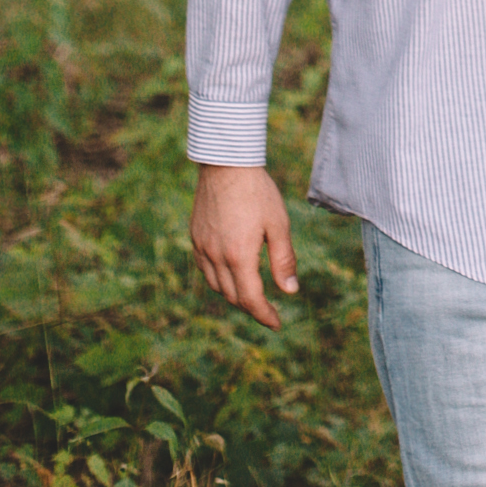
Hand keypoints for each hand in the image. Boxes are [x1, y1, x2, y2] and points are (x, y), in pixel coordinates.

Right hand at [190, 164, 299, 328]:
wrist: (227, 163)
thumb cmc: (258, 191)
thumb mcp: (278, 224)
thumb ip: (284, 260)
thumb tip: (290, 291)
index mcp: (239, 256)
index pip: (251, 299)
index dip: (265, 315)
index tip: (277, 323)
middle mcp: (216, 257)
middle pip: (233, 296)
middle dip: (252, 306)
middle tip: (268, 308)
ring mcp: (202, 247)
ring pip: (216, 285)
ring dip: (234, 294)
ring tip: (251, 292)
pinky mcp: (195, 237)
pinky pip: (205, 268)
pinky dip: (218, 278)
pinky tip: (230, 271)